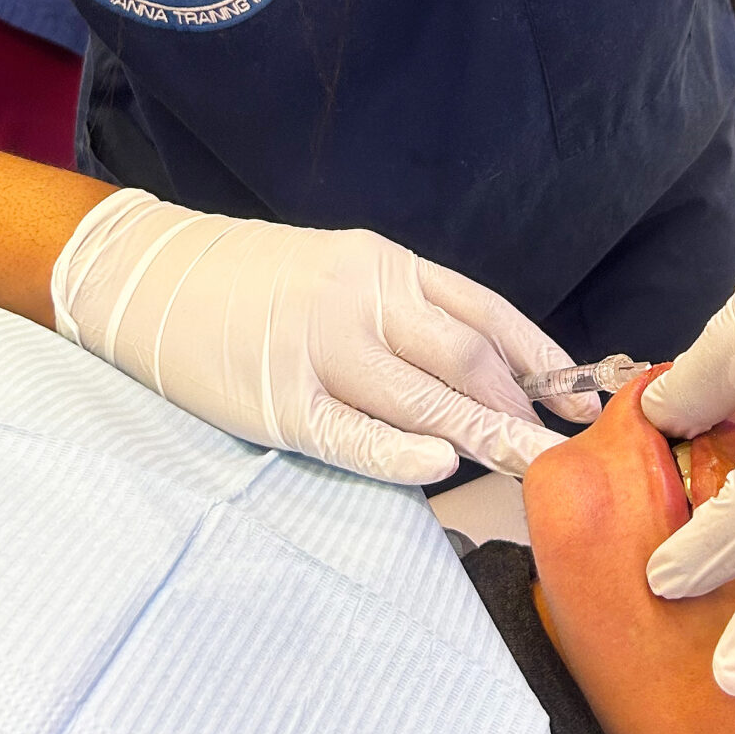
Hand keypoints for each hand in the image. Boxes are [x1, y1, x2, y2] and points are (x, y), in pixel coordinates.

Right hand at [52, 191, 591, 483]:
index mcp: (383, 263)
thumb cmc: (254, 280)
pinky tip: (439, 467)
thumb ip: (404, 312)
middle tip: (562, 452)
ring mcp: (320, 349)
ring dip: (485, 437)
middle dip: (522, 409)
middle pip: (465, 356)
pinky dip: (402, 451)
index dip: (540, 360)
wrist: (153, 274)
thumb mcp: (340, 268)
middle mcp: (362, 298)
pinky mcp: (279, 401)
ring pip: (423, 396)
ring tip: (529, 470)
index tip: (581, 399)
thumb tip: (484, 375)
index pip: (484, 312)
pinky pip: (354, 434)